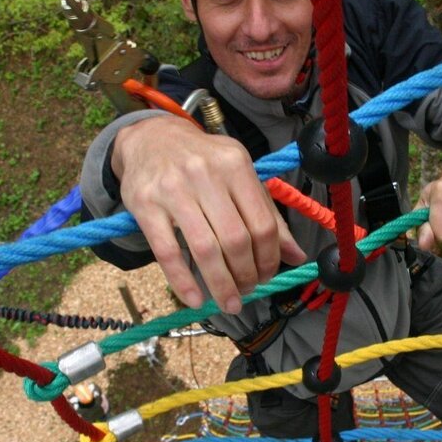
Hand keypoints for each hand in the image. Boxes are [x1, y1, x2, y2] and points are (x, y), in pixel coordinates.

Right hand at [112, 116, 306, 313]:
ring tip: (229, 302)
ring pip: (205, 249)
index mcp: (235, 164)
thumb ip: (266, 213)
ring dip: (221, 284)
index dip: (269, 258)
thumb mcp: (238, 175)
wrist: (150, 138)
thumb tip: (296, 256)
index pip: (262, 223)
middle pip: (236, 239)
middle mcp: (205, 173)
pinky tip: (195, 299)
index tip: (266, 277)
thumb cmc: (202, 161)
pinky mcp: (144, 204)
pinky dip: (183, 281)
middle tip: (246, 291)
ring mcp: (172, 188)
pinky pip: (167, 252)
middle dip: (246, 275)